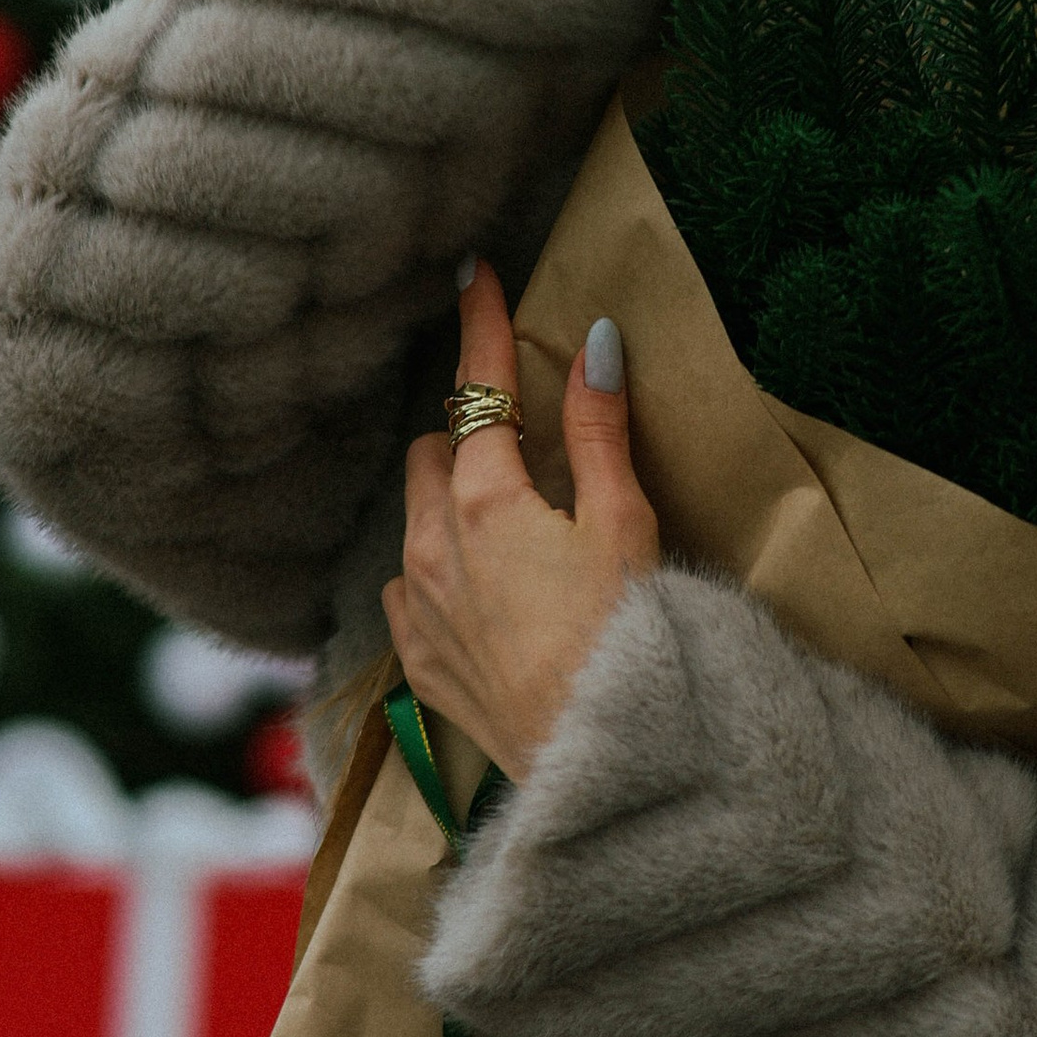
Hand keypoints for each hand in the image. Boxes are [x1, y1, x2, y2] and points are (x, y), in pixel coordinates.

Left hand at [382, 264, 659, 784]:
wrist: (601, 760)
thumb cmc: (627, 639)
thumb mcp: (625, 524)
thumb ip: (601, 432)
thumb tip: (595, 345)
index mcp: (484, 500)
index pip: (477, 391)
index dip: (481, 327)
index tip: (475, 276)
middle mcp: (432, 547)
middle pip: (434, 452)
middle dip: (469, 433)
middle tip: (519, 437)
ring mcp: (419, 609)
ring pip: (414, 522)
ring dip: (449, 502)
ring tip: (505, 517)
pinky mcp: (421, 666)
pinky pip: (409, 593)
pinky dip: (435, 572)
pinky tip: (479, 591)